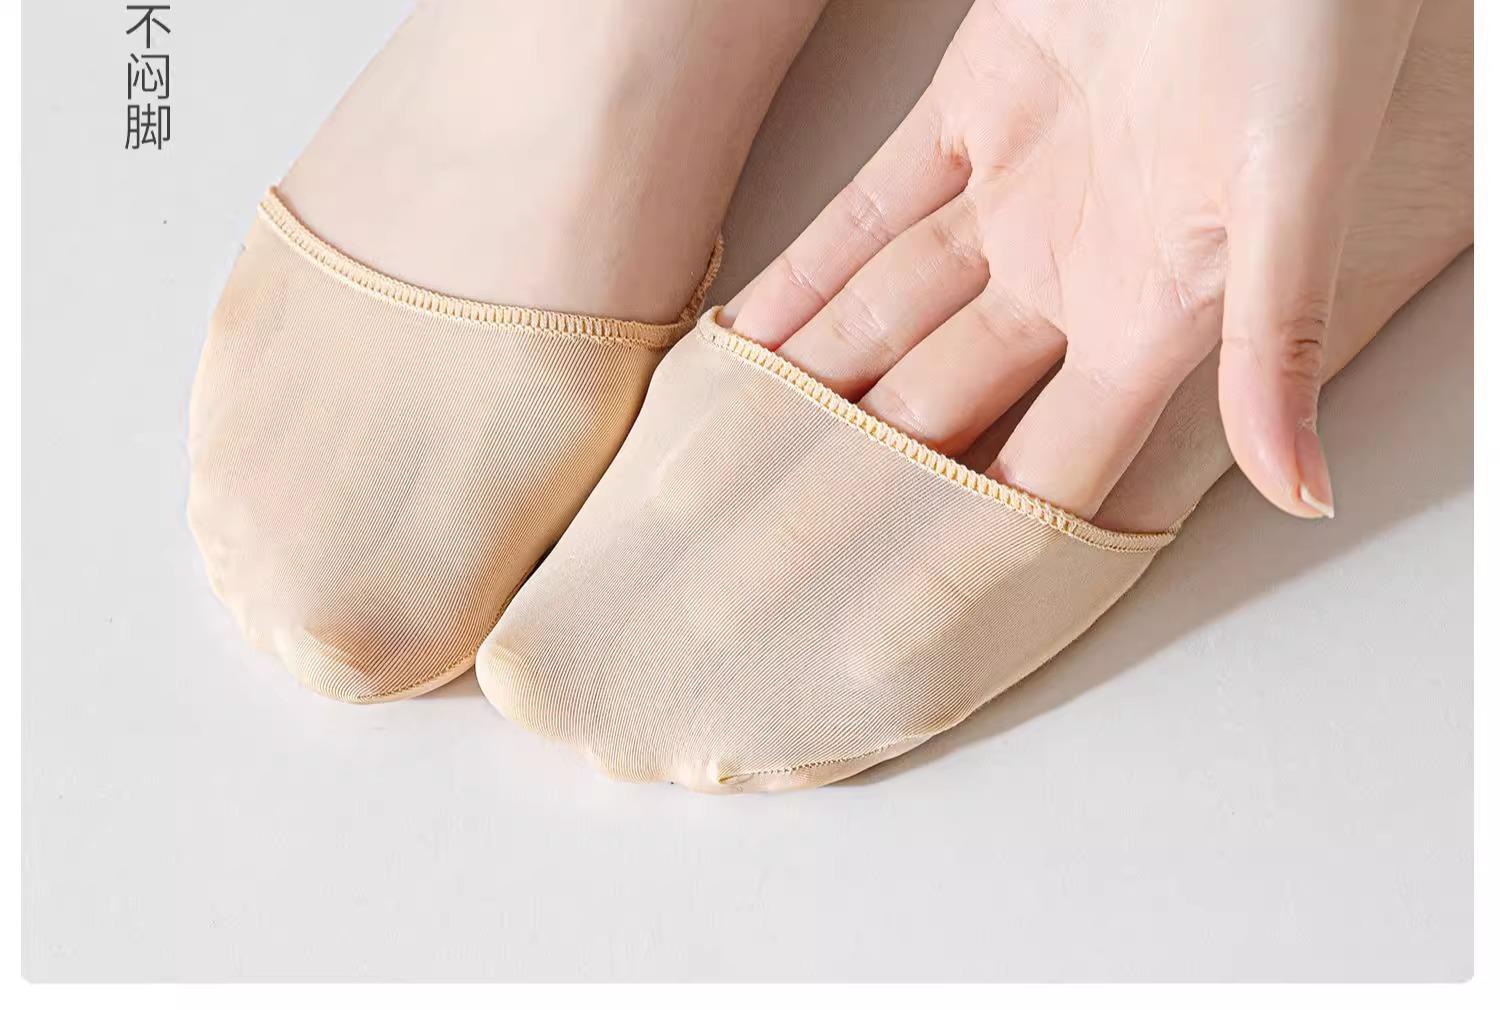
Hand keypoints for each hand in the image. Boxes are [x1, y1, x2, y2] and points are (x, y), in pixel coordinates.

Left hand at [724, 0, 1421, 519]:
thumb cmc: (1308, 19)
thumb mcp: (1297, 186)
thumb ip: (1274, 336)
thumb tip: (1300, 488)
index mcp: (1151, 314)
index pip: (1039, 473)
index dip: (959, 553)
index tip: (873, 630)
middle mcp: (1073, 272)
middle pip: (933, 413)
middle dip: (839, 490)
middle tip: (749, 571)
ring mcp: (1015, 193)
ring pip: (882, 317)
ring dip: (800, 389)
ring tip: (720, 465)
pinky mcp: (972, 105)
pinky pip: (867, 209)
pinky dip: (806, 268)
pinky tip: (749, 333)